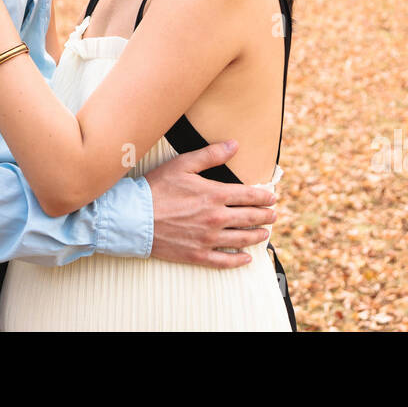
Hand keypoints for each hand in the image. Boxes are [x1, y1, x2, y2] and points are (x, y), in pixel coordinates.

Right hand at [144, 141, 277, 268]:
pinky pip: (224, 261)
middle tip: (273, 216)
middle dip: (265, 216)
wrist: (134, 217)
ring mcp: (208, 239)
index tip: (272, 198)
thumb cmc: (156, 188)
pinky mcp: (197, 254)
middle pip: (249, 218)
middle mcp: (216, 218)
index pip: (249, 196)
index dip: (264, 197)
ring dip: (256, 236)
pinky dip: (237, 260)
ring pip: (241, 239)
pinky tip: (246, 259)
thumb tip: (234, 145)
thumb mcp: (183, 164)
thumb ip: (211, 154)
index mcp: (215, 195)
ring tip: (264, 234)